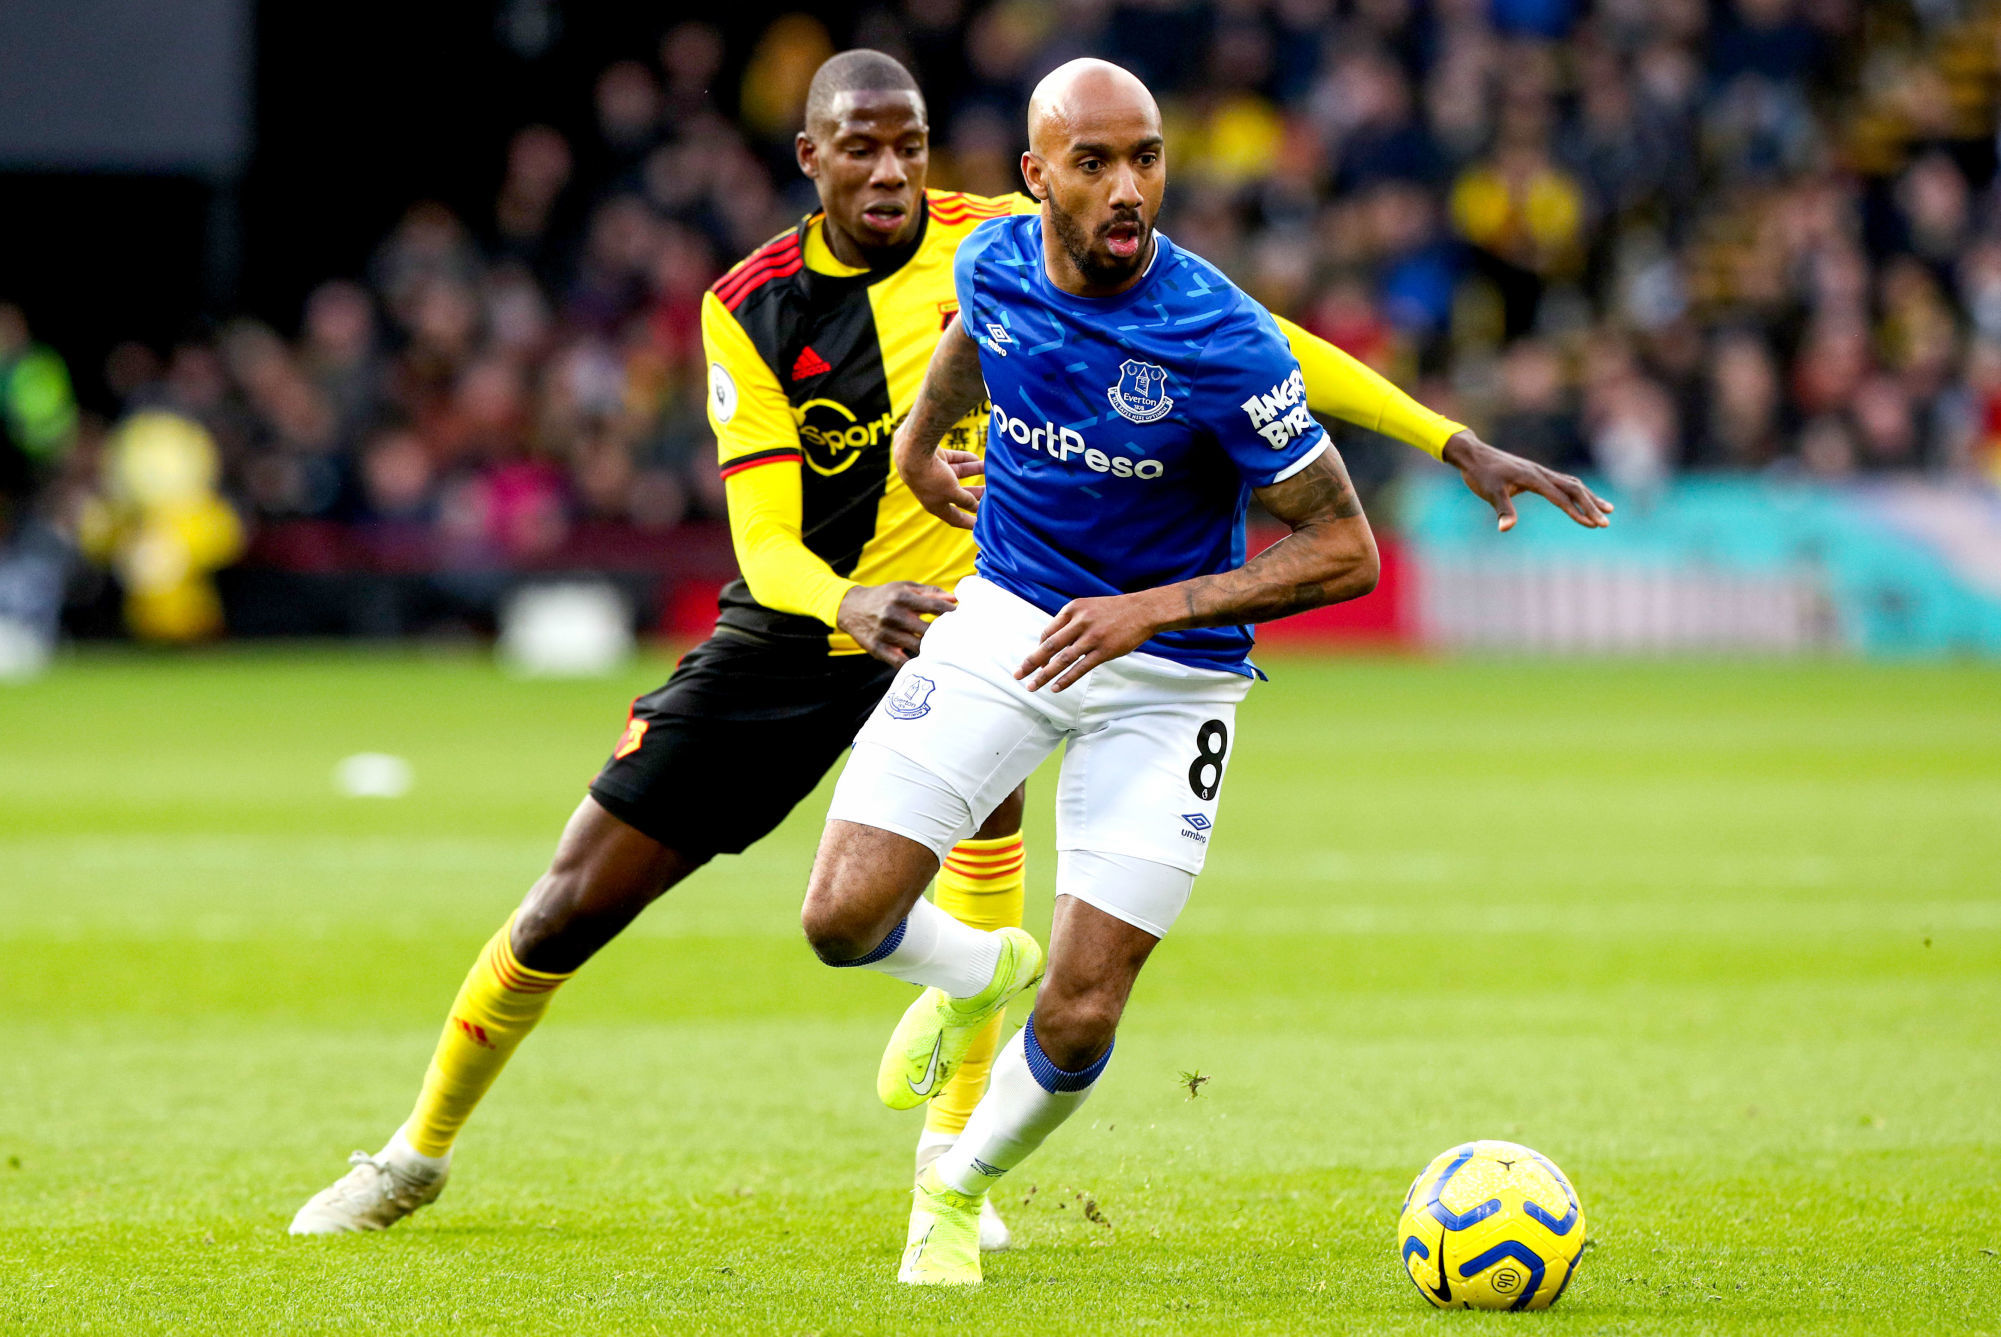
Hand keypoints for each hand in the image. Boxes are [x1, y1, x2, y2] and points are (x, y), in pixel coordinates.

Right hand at [837, 581, 956, 665]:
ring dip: (932, 650)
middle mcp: (893, 615)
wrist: (850, 608)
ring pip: (917, 646)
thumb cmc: (884, 597)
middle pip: (928, 629)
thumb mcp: (904, 588)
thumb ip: (929, 593)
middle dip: (945, 634)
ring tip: (946, 651)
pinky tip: (925, 663)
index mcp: (901, 597)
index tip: (965, 620)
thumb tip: (955, 598)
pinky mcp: (878, 649)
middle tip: (959, 639)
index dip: (952, 614)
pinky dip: (914, 664)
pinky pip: (901, 662)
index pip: (934, 606)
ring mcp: (885, 634)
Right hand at [895, 427, 985, 529]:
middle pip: (960, 495)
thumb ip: (966, 500)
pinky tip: (979, 458)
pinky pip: (955, 459)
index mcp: (935, 505)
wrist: (913, 452)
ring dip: (975, 472)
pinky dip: (966, 459)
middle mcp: (935, 491)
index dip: (969, 523)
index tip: (982, 527)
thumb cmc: (932, 478)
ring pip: (959, 475)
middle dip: (977, 495)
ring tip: (992, 471)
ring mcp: (936, 473)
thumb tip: (976, 507)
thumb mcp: (952, 493)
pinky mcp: (937, 458)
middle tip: (994, 494)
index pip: (955, 518)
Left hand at [1015, 592, 1163, 692]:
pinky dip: (1066, 679)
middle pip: (1049, 645)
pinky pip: (1081, 667)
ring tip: (1032, 687)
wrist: (1143, 610)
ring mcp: (1092, 637)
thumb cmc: (1114, 611)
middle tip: (1017, 675)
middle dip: (1031, 662)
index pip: (1048, 632)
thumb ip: (1071, 622)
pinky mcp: (1104, 650)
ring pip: (1062, 659)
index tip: (1036, 662)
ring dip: (1045, 675)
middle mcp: (1080, 622)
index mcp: (1073, 608)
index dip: (1040, 649)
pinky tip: (1056, 688)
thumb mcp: (1088, 607)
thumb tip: (1052, 643)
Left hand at [1442, 431, 1612, 531]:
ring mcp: (1541, 472)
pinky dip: (1578, 491)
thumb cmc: (1481, 475)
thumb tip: (1506, 528)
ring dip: (1590, 497)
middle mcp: (1541, 473)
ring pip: (1573, 484)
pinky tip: (1585, 499)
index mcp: (1533, 478)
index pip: (1561, 497)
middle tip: (1606, 523)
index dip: (1577, 512)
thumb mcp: (1489, 493)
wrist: (1474, 454)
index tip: (1591, 524)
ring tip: (1609, 509)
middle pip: (1574, 489)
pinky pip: (1564, 482)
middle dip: (1591, 506)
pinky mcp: (1537, 474)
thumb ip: (1502, 510)